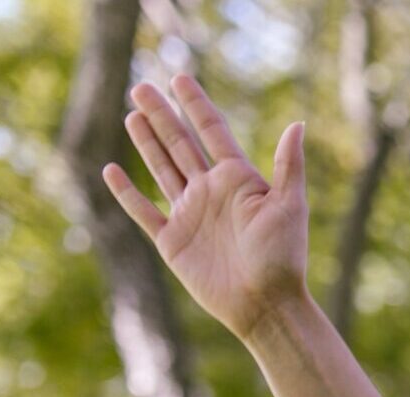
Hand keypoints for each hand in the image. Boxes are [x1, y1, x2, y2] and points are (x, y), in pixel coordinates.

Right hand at [103, 75, 311, 340]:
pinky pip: (143, 211)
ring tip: (133, 115)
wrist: (265, 304)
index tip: (179, 78)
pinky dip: (126, 193)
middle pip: (180, 144)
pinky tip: (111, 170)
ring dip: (147, 143)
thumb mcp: (290, 207)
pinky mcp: (172, 240)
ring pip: (162, 169)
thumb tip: (297, 123)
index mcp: (239, 180)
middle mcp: (211, 192)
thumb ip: (289, 166)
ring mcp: (190, 215)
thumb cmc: (283, 257)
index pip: (212, 132)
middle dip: (161, 116)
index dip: (195, 105)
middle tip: (141, 87)